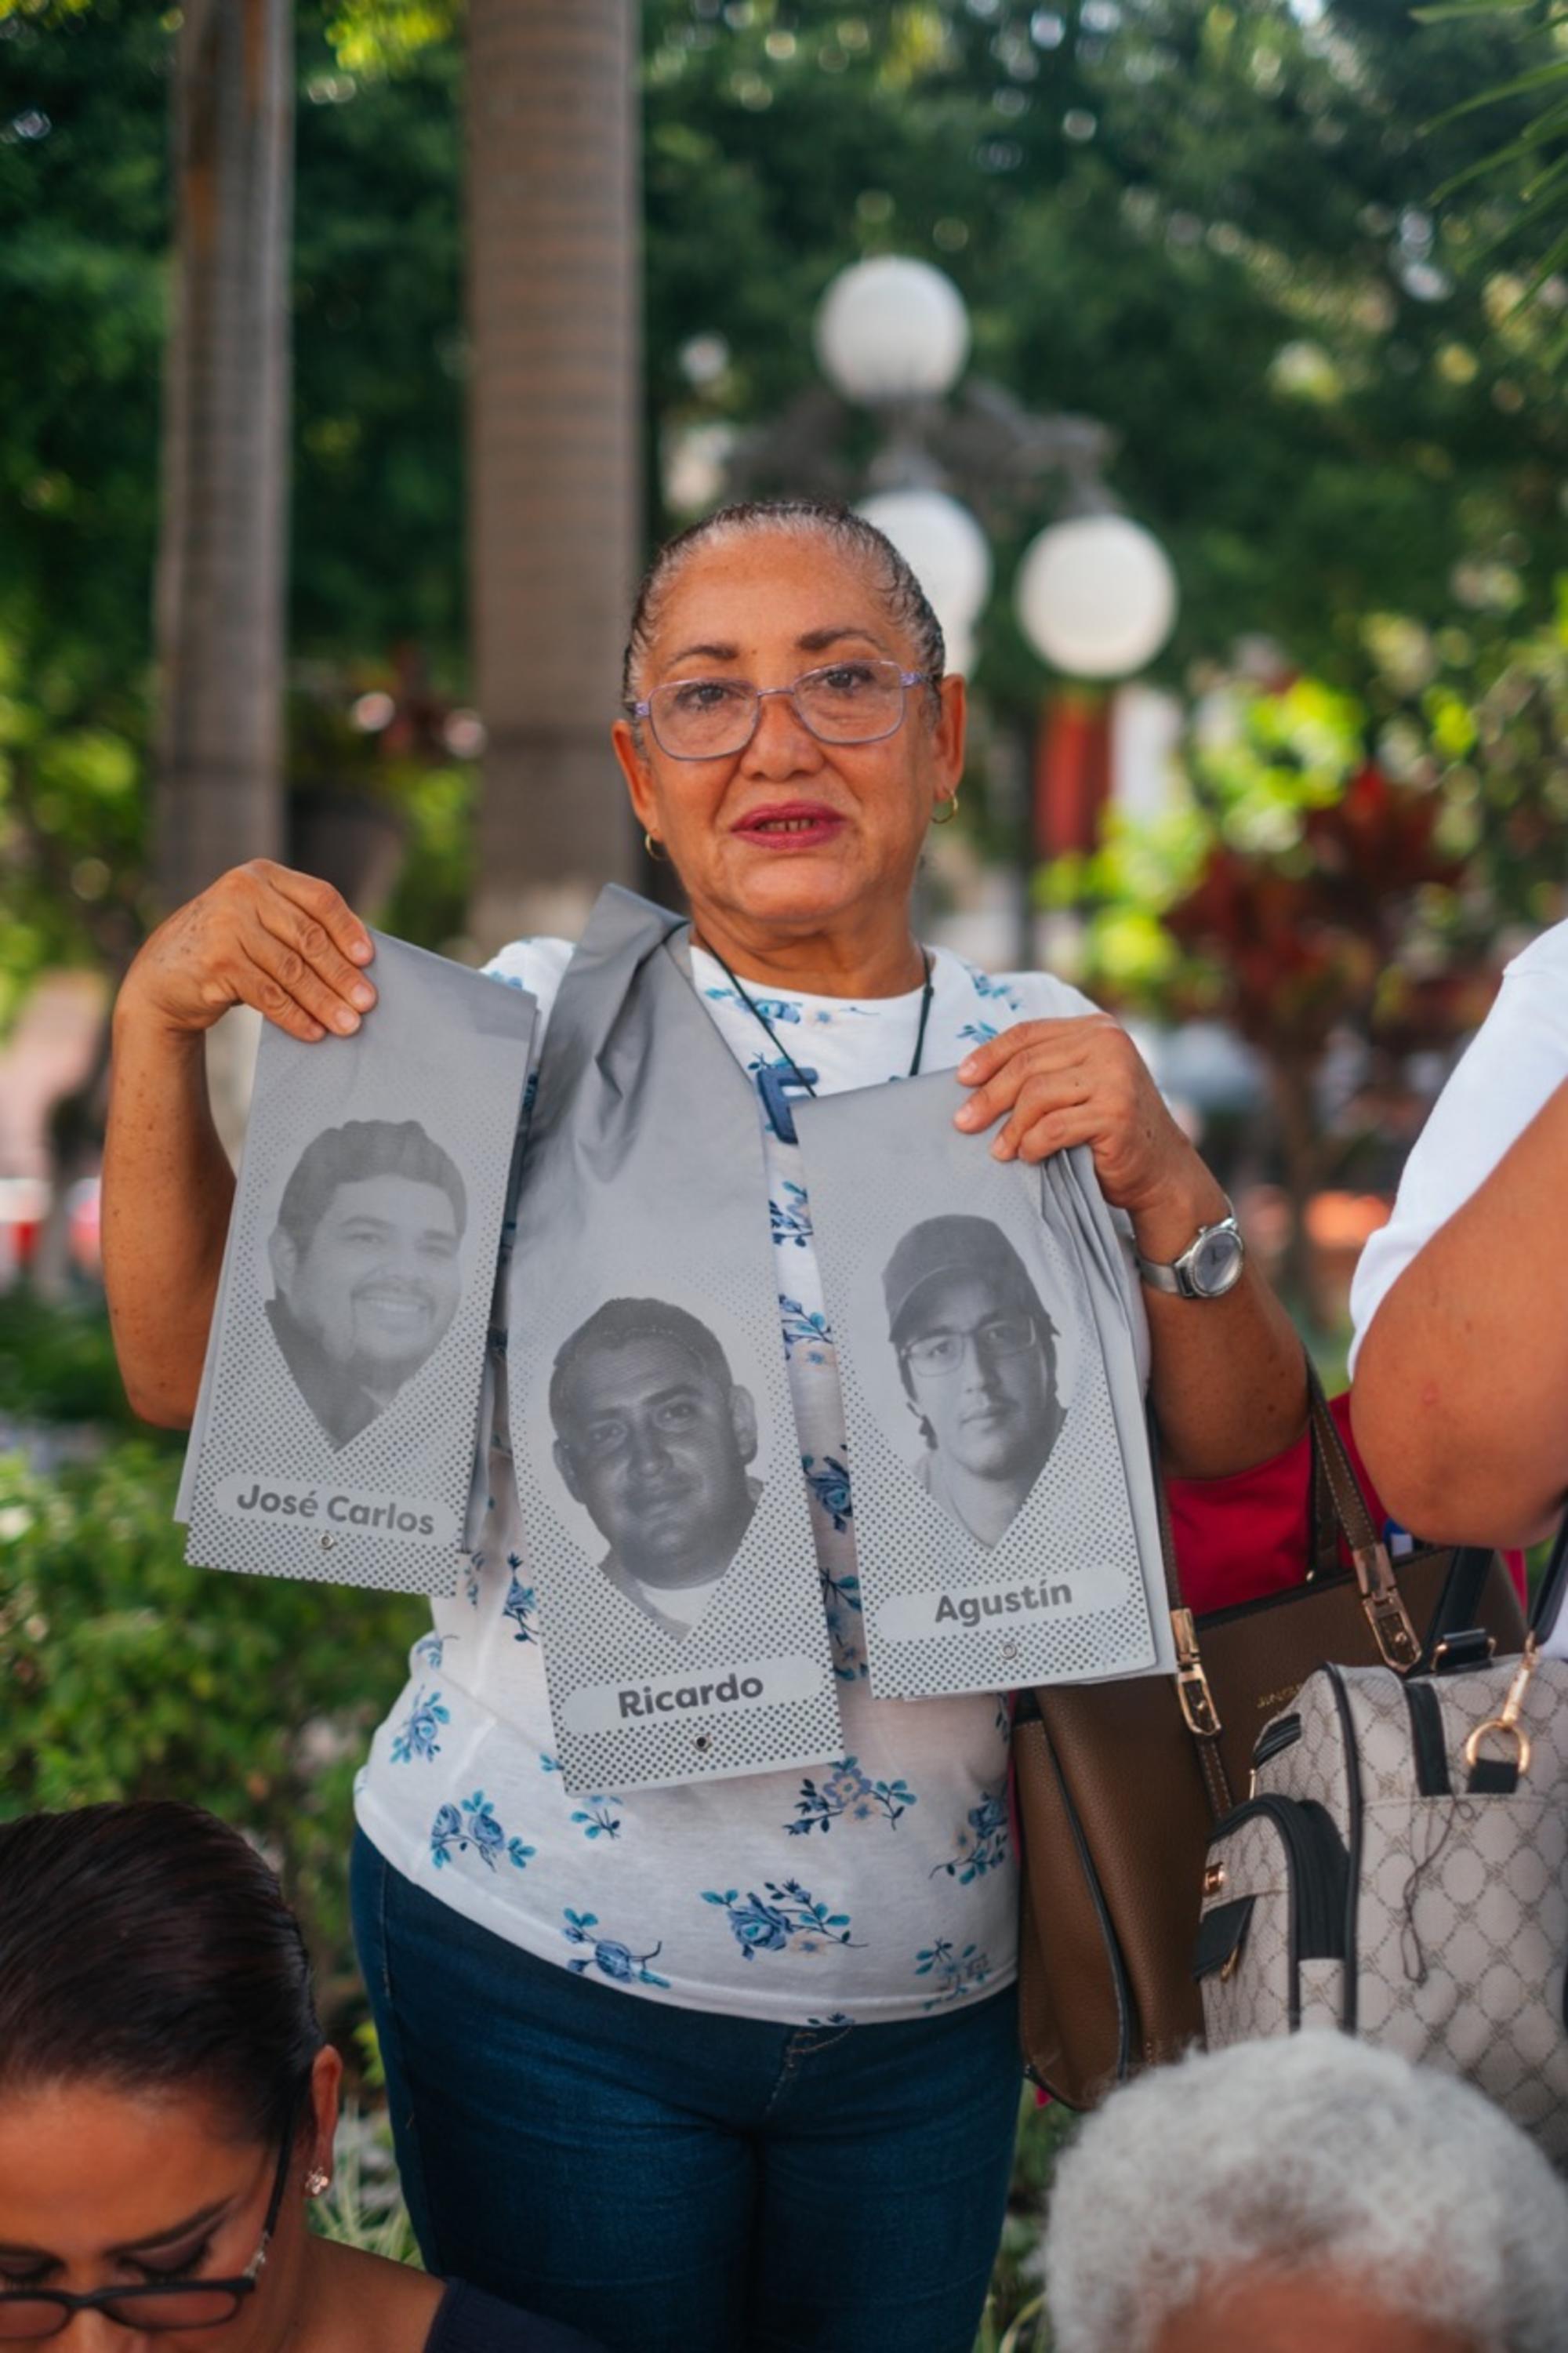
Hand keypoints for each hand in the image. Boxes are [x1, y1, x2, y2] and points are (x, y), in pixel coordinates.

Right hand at [118, 860, 376, 1043]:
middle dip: (341, 975)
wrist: (162, 977)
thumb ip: (298, 926)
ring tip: (349, 1025)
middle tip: (368, 1003)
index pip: (319, 898)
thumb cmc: (228, 950)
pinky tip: (314, 1032)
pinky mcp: (215, 963)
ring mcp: (225, 926)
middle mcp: (242, 892)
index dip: (348, 929)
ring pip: (291, 970)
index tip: (368, 960)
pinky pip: (268, 995)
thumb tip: (361, 961)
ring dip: (324, 1002)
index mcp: (262, 875)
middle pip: (309, 938)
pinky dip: (295, 1017)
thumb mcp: (259, 922)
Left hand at [953, 1014, 1211, 1229]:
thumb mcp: (1079, 1086)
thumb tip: (974, 1076)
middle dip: (989, 1096)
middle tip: (964, 1123)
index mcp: (1098, 1029)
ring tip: (999, 1149)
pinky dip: (1033, 1144)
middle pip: (1028, 1064)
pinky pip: (1053, 1127)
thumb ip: (1046, 1070)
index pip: (1029, 1034)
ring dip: (1011, 1127)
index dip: (989, 1055)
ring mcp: (1116, 1077)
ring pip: (1037, 1095)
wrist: (1160, 1170)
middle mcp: (1110, 1045)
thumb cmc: (1109, 1130)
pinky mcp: (1116, 1113)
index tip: (961, 1079)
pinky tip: (1029, 1156)